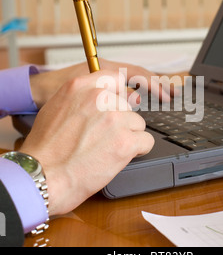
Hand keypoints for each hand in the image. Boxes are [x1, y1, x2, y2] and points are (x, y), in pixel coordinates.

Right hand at [20, 70, 154, 215]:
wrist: (44, 175)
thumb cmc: (46, 148)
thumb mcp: (57, 107)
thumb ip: (82, 97)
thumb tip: (103, 97)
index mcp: (81, 86)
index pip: (115, 79)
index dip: (117, 96)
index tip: (116, 107)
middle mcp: (100, 98)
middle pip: (127, 105)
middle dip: (120, 121)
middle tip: (103, 137)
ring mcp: (115, 118)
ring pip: (138, 123)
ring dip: (128, 136)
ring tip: (108, 149)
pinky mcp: (126, 141)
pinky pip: (146, 140)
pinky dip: (138, 149)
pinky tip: (121, 156)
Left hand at [30, 58, 175, 107]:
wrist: (35, 93)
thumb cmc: (54, 91)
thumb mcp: (82, 92)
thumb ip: (110, 94)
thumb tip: (134, 99)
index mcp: (105, 69)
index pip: (138, 73)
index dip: (155, 84)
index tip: (168, 95)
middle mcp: (107, 71)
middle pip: (140, 75)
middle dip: (158, 84)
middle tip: (174, 94)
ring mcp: (104, 78)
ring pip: (133, 81)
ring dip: (149, 88)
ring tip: (165, 96)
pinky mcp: (99, 86)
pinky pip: (123, 88)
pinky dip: (136, 93)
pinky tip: (142, 101)